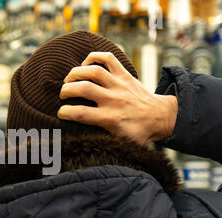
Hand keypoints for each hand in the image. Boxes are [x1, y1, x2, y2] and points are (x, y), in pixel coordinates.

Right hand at [57, 52, 177, 145]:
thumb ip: (106, 147)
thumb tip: (87, 157)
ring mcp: (119, 84)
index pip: (81, 113)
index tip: (60, 113)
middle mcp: (113, 99)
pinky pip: (108, 58)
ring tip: (69, 79)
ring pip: (93, 70)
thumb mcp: (123, 146)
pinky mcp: (124, 74)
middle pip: (83, 88)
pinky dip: (93, 57)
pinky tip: (85, 65)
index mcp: (110, 118)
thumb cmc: (138, 133)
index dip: (65, 112)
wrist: (161, 116)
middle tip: (62, 94)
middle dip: (66, 89)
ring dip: (75, 73)